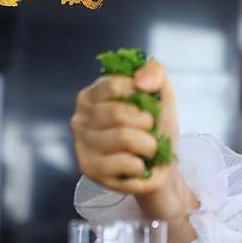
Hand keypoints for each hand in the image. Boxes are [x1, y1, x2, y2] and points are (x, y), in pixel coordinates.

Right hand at [71, 60, 198, 231]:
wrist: (160, 165)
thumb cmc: (156, 128)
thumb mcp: (161, 94)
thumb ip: (154, 73)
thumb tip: (140, 82)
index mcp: (92, 96)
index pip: (113, 85)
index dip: (139, 95)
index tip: (148, 106)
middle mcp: (80, 118)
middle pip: (117, 113)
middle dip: (146, 123)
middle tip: (149, 131)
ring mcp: (82, 145)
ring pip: (123, 138)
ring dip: (148, 145)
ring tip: (147, 149)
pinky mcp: (90, 169)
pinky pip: (125, 163)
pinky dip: (142, 164)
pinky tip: (138, 165)